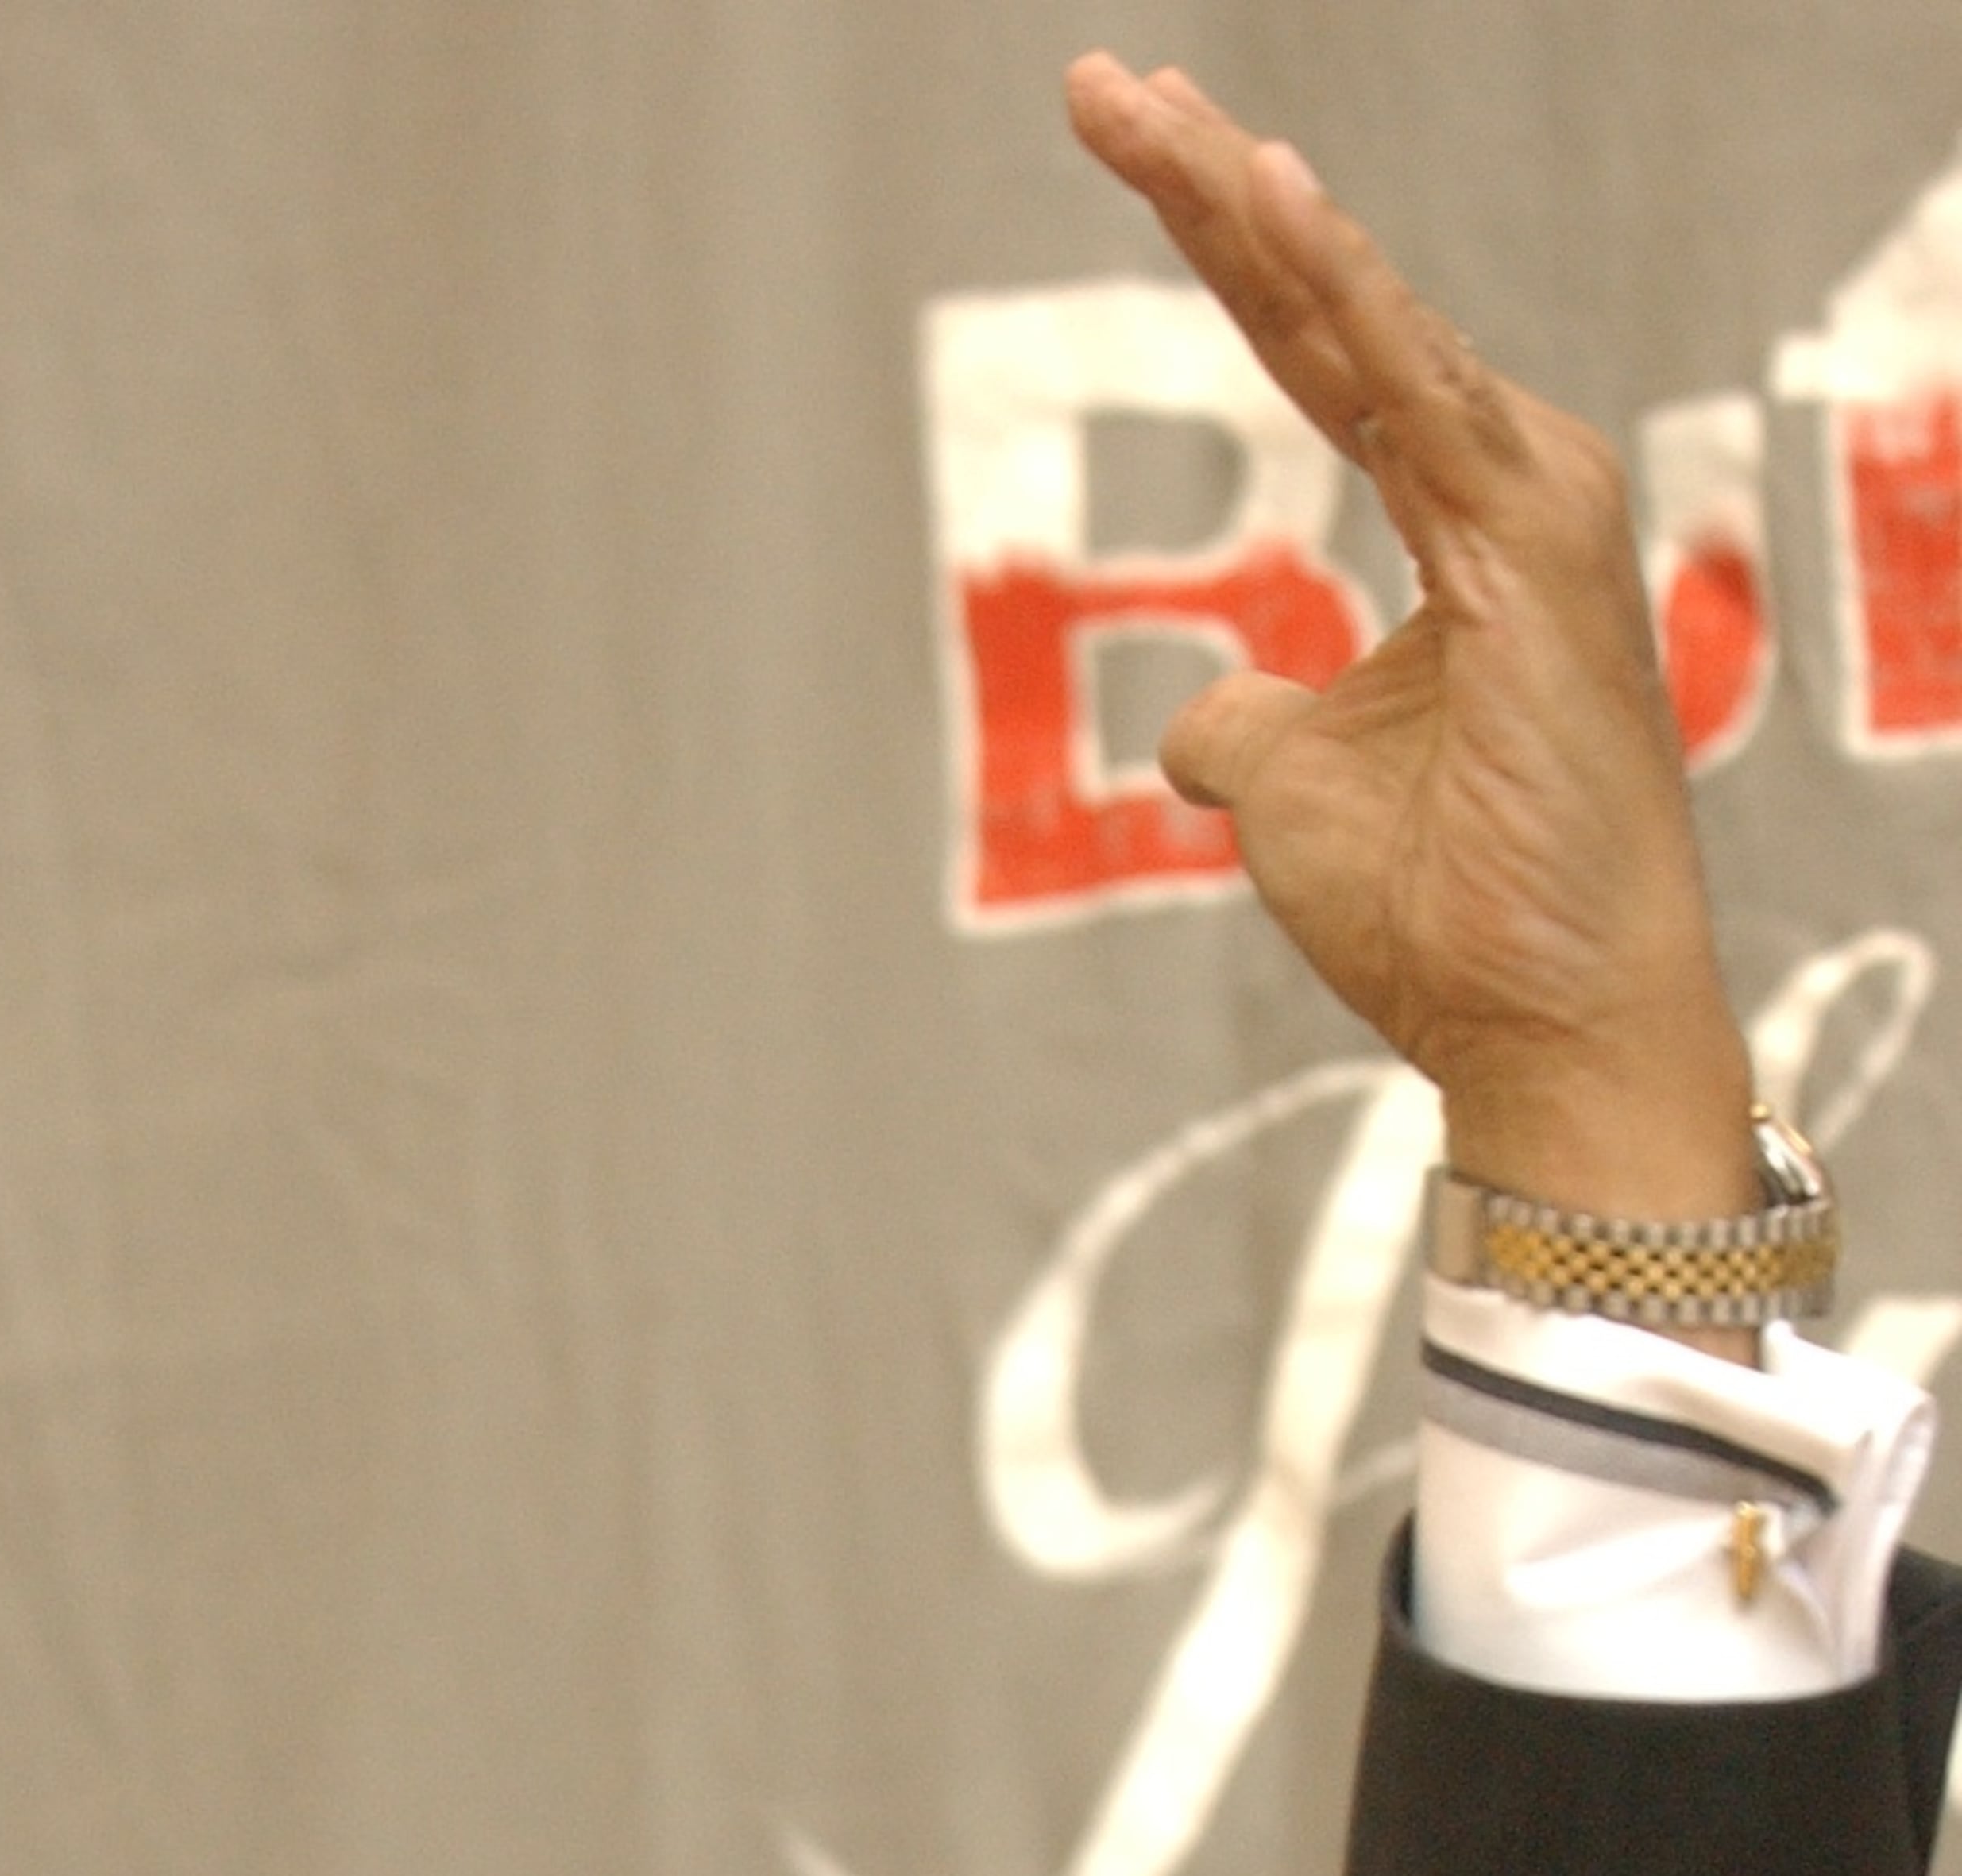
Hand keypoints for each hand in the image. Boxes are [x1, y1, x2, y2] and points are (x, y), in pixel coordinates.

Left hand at [1065, 56, 1757, 1226]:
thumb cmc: (1442, 919)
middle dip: (1211, 189)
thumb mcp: (1293, 798)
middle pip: (1331, 304)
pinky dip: (1338, 288)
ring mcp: (1531, 500)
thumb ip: (1248, 722)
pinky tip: (1263, 197)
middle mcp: (1508, 480)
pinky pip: (1412, 386)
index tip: (1135, 143)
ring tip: (1141, 112)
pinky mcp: (1533, 539)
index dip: (1225, 247)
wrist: (1539, 1020)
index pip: (1318, 351)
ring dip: (1246, 208)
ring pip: (1358, 316)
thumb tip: (1198, 716)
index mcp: (1461, 519)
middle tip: (1098, 84)